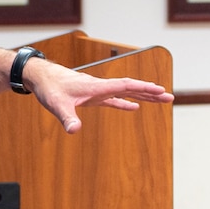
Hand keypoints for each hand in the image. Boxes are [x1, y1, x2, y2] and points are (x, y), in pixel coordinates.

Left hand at [24, 60, 172, 134]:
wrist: (39, 76)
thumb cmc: (48, 88)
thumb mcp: (57, 105)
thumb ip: (67, 118)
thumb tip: (75, 131)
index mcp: (97, 87)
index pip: (125, 86)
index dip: (143, 88)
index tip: (160, 90)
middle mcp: (101, 87)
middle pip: (131, 88)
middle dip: (151, 92)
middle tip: (170, 97)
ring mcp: (98, 91)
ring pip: (125, 92)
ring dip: (143, 96)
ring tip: (160, 99)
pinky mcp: (92, 96)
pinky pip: (114, 99)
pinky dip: (125, 103)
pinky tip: (135, 107)